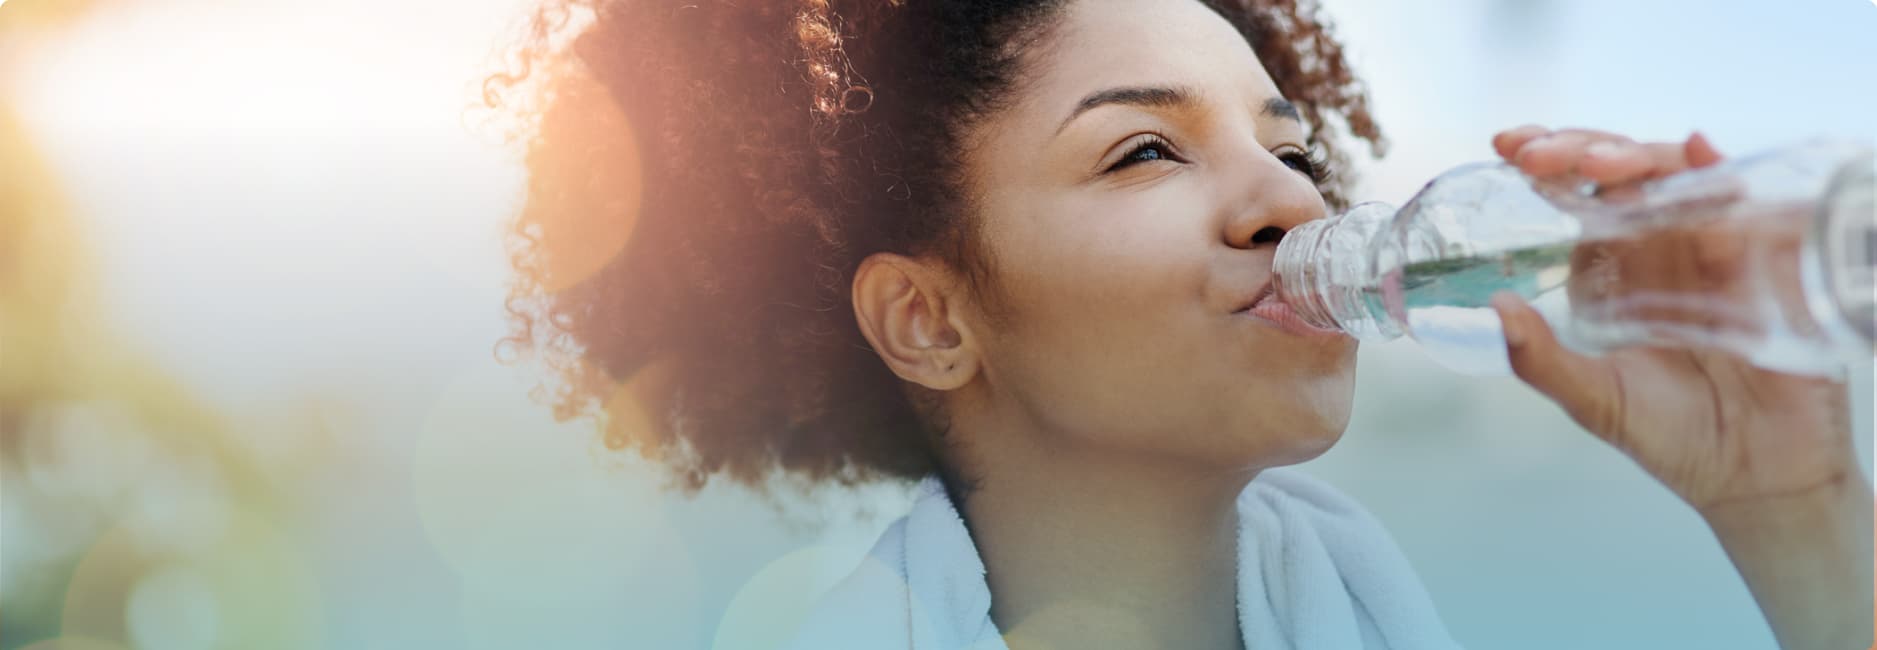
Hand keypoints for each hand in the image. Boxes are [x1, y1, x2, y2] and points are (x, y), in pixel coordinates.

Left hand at [1485, 125, 1863, 514]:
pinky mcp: (1764, 259)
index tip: (1508, 146)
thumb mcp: (1594, 400)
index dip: (1547, 163)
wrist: (1759, 477)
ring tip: (1599, 167)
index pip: (1577, 199)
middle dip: (1581, 150)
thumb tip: (1494, 309)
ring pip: (1676, 175)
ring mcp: (1714, 248)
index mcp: (1615, 270)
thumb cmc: (1675, 437)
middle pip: (1623, 173)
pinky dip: (1718, 171)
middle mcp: (1661, 249)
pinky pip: (1744, 201)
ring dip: (1637, 158)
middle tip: (1540, 154)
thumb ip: (1540, 360)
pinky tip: (1697, 153)